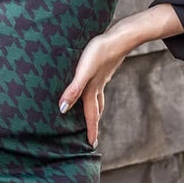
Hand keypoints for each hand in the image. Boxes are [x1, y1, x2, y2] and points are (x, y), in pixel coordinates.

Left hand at [58, 31, 127, 147]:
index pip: (91, 115)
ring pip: (98, 99)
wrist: (120, 37)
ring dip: (95, 110)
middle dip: (94, 124)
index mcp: (92, 90)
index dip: (90, 130)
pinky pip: (98, 86)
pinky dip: (96, 94)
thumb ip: (73, 89)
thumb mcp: (84, 71)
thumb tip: (63, 109)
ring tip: (93, 117)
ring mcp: (102, 77)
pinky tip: (94, 86)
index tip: (92, 145)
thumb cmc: (100, 52)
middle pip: (95, 110)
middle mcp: (98, 86)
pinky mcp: (103, 67)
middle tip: (93, 137)